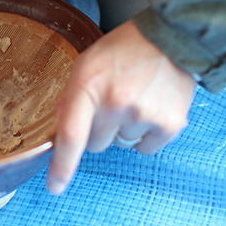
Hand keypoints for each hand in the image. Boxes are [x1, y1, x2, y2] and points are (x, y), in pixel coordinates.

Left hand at [47, 20, 196, 193]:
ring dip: (123, 129)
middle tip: (111, 102)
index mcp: (89, 86)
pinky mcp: (170, 124)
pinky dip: (145, 134)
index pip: (72, 135)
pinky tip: (150, 107)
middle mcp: (116, 103)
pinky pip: (144, 148)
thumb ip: (70, 101)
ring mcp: (144, 114)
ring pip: (120, 145)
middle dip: (98, 129)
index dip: (62, 165)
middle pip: (95, 144)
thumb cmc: (121, 51)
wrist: (169, 38)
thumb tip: (57, 137)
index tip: (55, 187)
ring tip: (134, 98)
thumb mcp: (85, 67)